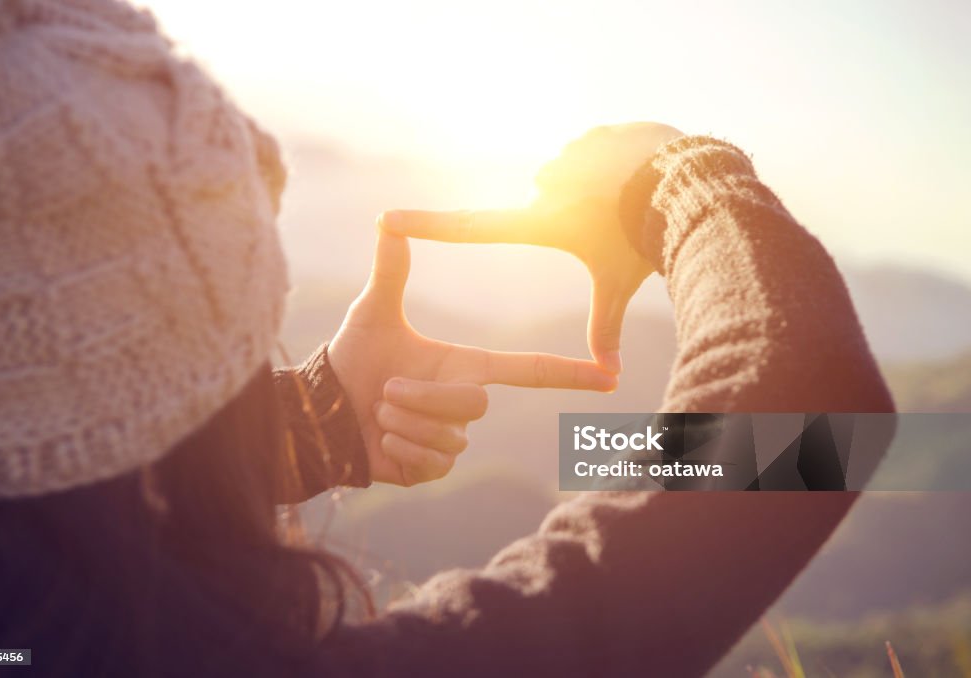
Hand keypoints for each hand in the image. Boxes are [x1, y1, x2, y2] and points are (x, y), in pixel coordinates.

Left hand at [329, 227, 617, 486]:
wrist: (323, 409)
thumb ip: (391, 270)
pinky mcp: (433, 468)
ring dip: (403, 423)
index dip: (568, 372)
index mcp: (464, 365)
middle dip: (424, 398)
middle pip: (475, 405)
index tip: (609, 375)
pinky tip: (381, 440)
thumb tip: (388, 219)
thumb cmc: (352, 358)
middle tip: (386, 391)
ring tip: (380, 412)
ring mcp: (452, 438)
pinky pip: (433, 463)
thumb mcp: (373, 313)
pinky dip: (400, 449)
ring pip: (449, 436)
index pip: (526, 369)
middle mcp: (465, 401)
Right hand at [381, 122, 683, 373]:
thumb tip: (610, 375)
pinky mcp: (592, 134)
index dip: (424, 226)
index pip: (469, 229)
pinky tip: (635, 172)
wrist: (687, 182)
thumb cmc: (644, 239)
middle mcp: (543, 185)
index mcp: (540, 221)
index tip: (387, 218)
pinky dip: (612, 164)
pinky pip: (595, 152)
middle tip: (606, 220)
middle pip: (544, 204)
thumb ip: (606, 324)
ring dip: (592, 187)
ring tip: (624, 197)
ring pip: (571, 178)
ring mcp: (567, 154)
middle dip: (571, 212)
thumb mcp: (618, 282)